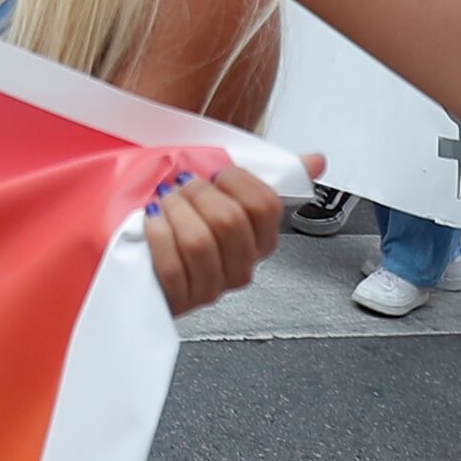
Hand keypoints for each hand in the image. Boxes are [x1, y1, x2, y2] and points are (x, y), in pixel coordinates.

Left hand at [143, 158, 288, 315]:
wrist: (145, 252)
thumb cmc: (186, 216)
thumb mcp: (225, 188)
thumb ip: (274, 174)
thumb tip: (316, 161)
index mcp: (260, 238)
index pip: (265, 205)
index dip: (235, 180)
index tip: (216, 174)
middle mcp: (242, 265)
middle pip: (228, 221)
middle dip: (197, 194)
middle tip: (181, 187)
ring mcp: (213, 286)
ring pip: (199, 242)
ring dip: (174, 213)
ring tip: (163, 204)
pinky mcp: (182, 299)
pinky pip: (172, 266)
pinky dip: (157, 237)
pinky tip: (152, 225)